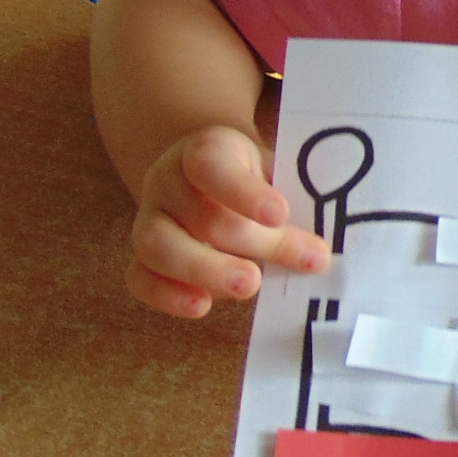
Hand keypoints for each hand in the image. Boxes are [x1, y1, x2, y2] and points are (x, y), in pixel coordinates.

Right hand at [129, 125, 328, 317]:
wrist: (208, 181)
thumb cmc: (253, 181)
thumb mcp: (274, 176)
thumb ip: (294, 206)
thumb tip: (317, 256)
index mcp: (204, 150)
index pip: (211, 164)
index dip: (244, 191)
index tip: (281, 214)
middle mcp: (167, 180)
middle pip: (199, 215)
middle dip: (248, 243)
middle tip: (283, 266)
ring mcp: (149, 218)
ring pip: (158, 246)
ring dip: (205, 270)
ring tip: (249, 285)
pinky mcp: (142, 257)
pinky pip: (140, 278)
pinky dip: (167, 296)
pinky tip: (201, 306)